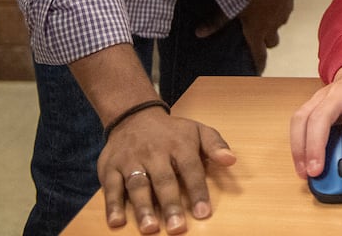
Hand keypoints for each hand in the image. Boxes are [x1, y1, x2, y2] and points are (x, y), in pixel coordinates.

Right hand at [97, 106, 235, 233]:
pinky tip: (117, 222)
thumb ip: (215, 145)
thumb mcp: (198, 130)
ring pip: (138, 185)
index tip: (203, 213)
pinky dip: (112, 205)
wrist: (134, 117)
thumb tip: (231, 160)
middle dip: (170, 205)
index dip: (197, 191)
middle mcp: (154, 152)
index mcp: (179, 144)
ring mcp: (131, 160)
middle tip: (177, 228)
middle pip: (163, 180)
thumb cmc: (172, 132)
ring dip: (143, 208)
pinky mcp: (110, 167)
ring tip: (150, 228)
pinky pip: (110, 187)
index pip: (190, 169)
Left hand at [196, 0, 295, 73]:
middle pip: (271, 44)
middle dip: (265, 43)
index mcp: (257, 32)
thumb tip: (199, 33)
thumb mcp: (232, 7)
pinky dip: (276, 13)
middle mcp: (272, 28)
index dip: (258, 66)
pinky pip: (282, 14)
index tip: (257, 73)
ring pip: (277, 28)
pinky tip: (269, 2)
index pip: (260, 56)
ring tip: (261, 16)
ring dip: (271, 26)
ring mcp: (283, 17)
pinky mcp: (289, 6)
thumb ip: (217, 22)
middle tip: (256, 38)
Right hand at [289, 56, 341, 181]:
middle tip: (316, 172)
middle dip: (315, 147)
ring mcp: (322, 96)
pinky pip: (298, 122)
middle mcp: (339, 92)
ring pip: (302, 119)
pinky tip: (302, 162)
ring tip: (305, 172)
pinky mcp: (312, 102)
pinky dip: (296, 144)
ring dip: (300, 148)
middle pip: (320, 117)